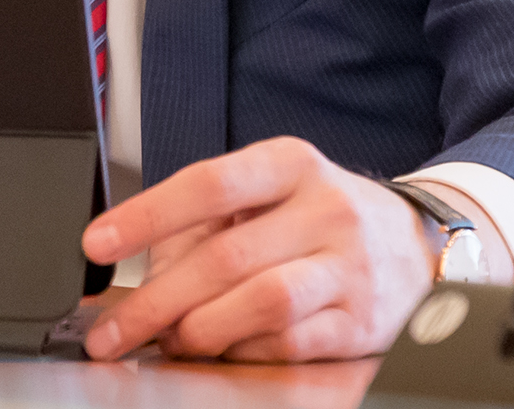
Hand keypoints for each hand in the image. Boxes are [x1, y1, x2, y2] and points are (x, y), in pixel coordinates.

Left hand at [80, 137, 438, 362]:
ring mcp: (347, 267)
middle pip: (224, 257)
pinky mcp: (361, 322)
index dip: (146, 214)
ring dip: (200, 330)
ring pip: (261, 303)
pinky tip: (219, 351)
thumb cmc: (319, 215)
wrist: (416, 244)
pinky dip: (243, 350)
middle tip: (113, 330)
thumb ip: (206, 222)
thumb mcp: (269, 192)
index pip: (207, 183)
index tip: (97, 243)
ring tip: (166, 341)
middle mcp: (324, 210)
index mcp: (289, 164)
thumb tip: (136, 270)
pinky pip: (290, 343)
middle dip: (156, 300)